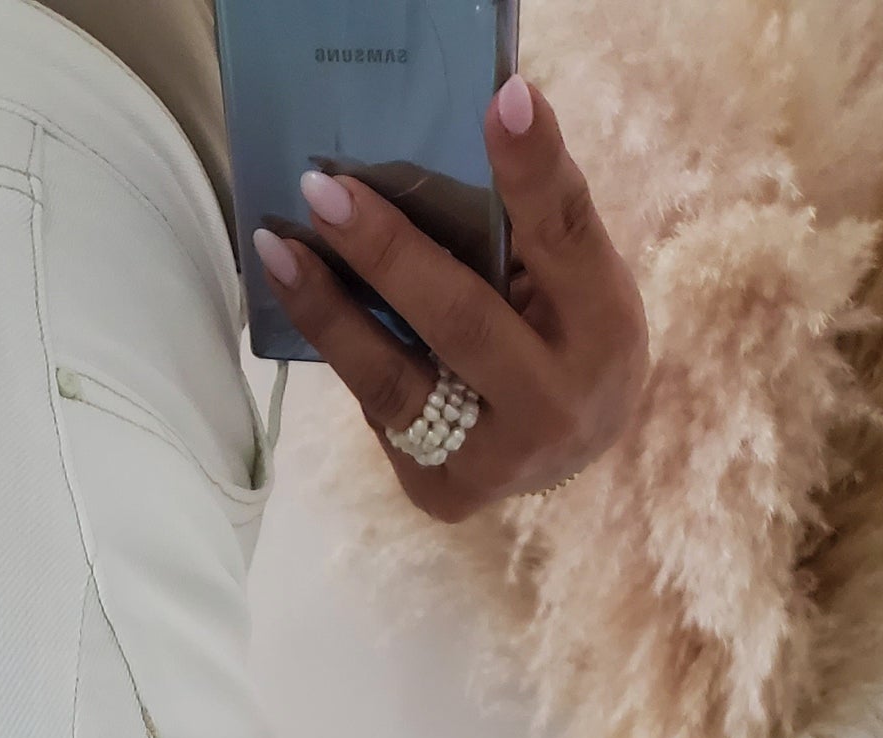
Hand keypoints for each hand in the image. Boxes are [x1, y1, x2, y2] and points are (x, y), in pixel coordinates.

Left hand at [251, 76, 648, 523]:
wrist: (574, 446)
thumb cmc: (568, 334)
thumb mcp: (576, 272)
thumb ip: (533, 219)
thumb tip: (475, 123)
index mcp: (603, 331)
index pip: (564, 237)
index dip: (531, 171)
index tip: (503, 100)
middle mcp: (552, 408)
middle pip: (459, 321)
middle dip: (385, 252)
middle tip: (324, 190)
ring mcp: (491, 464)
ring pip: (393, 382)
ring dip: (327, 311)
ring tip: (279, 252)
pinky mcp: (442, 493)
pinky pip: (378, 412)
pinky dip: (344, 351)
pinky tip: (307, 302)